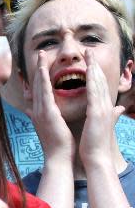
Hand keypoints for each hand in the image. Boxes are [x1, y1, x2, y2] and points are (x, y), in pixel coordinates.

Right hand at [25, 50, 73, 162]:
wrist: (58, 158)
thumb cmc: (58, 145)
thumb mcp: (49, 128)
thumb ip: (41, 118)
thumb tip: (30, 112)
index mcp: (39, 113)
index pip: (37, 91)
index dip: (37, 77)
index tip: (38, 65)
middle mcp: (37, 110)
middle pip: (36, 84)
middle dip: (38, 68)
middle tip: (40, 54)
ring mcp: (40, 111)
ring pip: (39, 86)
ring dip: (39, 69)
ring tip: (41, 55)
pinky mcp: (47, 113)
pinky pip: (44, 93)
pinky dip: (43, 81)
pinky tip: (43, 70)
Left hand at [80, 50, 121, 165]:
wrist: (96, 158)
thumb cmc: (96, 143)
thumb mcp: (103, 125)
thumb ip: (112, 115)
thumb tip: (120, 109)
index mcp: (103, 108)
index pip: (99, 85)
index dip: (95, 71)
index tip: (90, 60)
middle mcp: (105, 106)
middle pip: (100, 81)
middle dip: (95, 64)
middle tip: (88, 50)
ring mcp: (102, 109)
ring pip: (98, 84)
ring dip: (93, 68)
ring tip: (88, 55)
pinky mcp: (97, 114)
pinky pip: (94, 94)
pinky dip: (91, 82)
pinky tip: (87, 72)